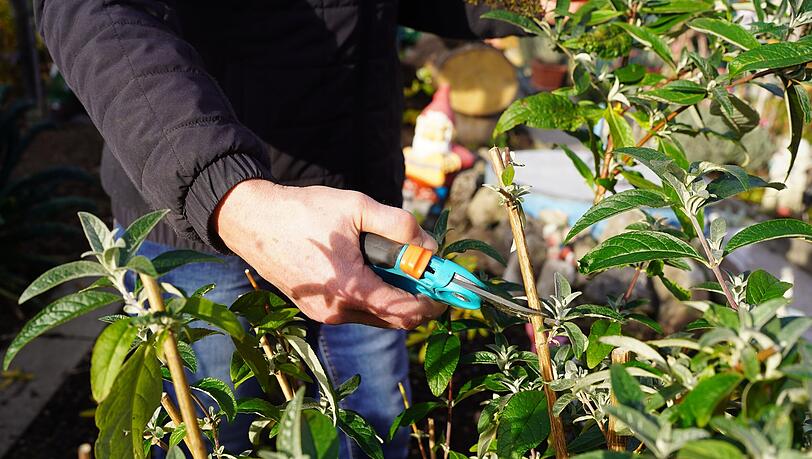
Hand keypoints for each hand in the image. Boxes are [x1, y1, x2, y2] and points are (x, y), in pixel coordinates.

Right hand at [213, 179, 445, 328]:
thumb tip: (429, 246)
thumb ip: (399, 225)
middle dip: (418, 298)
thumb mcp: (357, 206)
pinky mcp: (316, 308)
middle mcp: (337, 311)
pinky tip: (373, 266)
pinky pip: (357, 310)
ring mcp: (324, 313)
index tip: (448, 285)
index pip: (406, 311)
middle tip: (428, 272)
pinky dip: (374, 294)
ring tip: (398, 262)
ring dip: (395, 295)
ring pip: (376, 316)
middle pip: (395, 319)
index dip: (433, 300)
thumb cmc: (303, 212)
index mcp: (349, 289)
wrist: (252, 221)